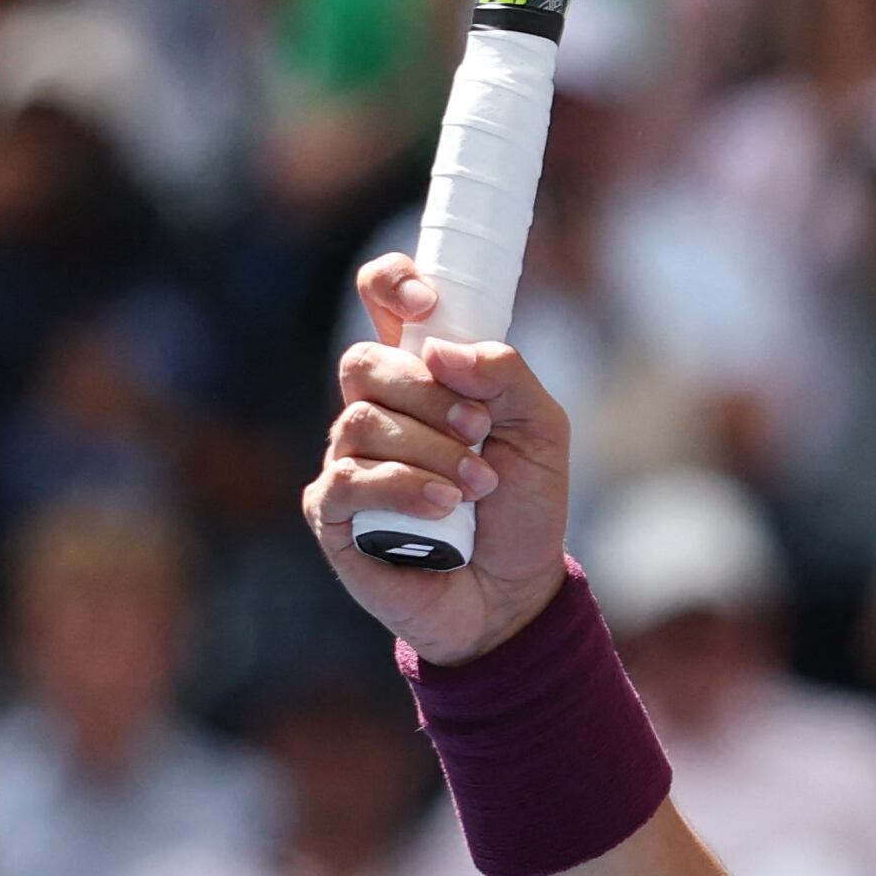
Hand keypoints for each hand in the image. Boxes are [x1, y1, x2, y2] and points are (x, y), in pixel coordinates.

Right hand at [305, 254, 573, 666]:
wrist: (514, 591)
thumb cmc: (523, 506)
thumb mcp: (542, 431)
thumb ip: (506, 376)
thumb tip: (443, 350)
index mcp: (423, 373)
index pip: (381, 299)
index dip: (392, 283)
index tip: (426, 304)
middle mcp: (376, 408)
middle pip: (365, 362)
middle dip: (427, 393)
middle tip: (480, 430)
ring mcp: (348, 458)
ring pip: (360, 422)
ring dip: (430, 450)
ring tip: (477, 486)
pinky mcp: (333, 512)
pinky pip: (347, 480)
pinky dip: (402, 487)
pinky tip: (441, 507)